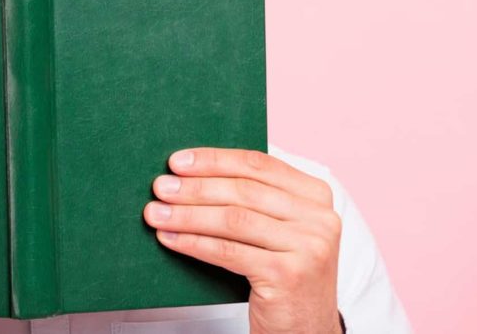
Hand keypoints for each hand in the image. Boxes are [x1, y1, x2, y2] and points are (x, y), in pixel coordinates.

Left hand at [143, 148, 341, 333]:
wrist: (305, 328)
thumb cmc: (283, 273)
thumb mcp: (279, 228)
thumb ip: (253, 199)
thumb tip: (191, 174)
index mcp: (316, 194)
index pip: (258, 164)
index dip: (214, 160)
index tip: (177, 161)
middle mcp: (319, 217)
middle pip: (243, 190)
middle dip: (195, 187)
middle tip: (161, 188)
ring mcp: (309, 246)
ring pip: (233, 220)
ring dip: (188, 215)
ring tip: (156, 213)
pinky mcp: (289, 274)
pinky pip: (229, 251)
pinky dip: (194, 243)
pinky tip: (171, 238)